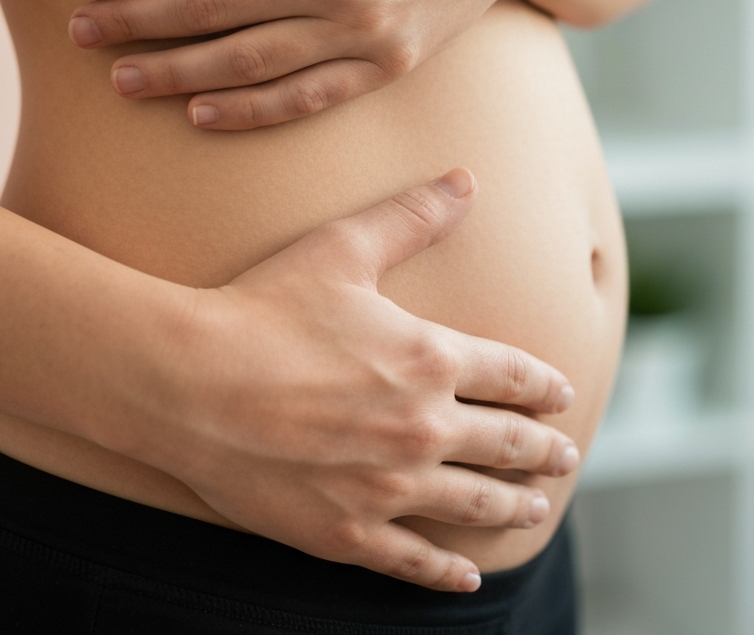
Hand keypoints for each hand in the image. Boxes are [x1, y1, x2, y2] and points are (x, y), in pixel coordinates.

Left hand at [68, 0, 556, 128]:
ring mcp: (363, 30)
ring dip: (176, 73)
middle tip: (81, 32)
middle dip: (136, 20)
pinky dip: (250, 111)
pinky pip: (306, 98)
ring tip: (121, 79)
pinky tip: (201, 114)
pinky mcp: (387, 65)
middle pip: (210, 7)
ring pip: (248, 61)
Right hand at [136, 168, 576, 591]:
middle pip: (505, 442)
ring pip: (473, 501)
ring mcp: (387, 485)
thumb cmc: (264, 308)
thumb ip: (411, 216)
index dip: (543, 385)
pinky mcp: (346, 531)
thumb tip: (465, 179)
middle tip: (565, 456)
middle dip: (542, 448)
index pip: (511, 375)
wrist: (188, 381)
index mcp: (429, 358)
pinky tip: (467, 575)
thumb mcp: (342, 249)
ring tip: (534, 507)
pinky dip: (447, 571)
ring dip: (511, 504)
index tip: (562, 394)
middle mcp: (422, 426)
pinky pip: (413, 561)